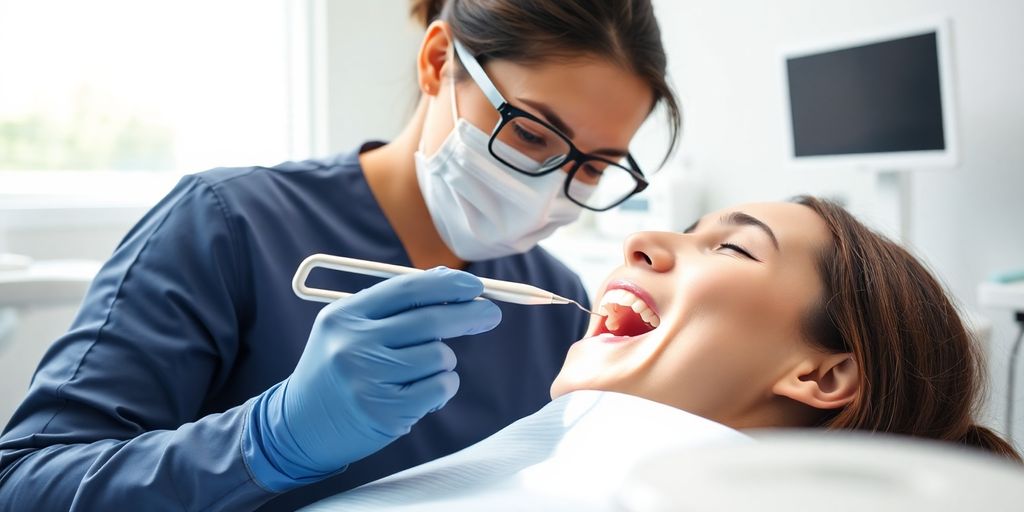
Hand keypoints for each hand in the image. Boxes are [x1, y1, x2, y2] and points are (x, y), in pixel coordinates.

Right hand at [245, 267, 501, 487]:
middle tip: (491, 314)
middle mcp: (353, 344)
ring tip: (419, 372)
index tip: (474, 287)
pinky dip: (443, 387)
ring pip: (439, 357)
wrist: (299, 426)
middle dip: (469, 315)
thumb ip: (394, 306)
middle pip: (430, 321)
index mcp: (345, 315)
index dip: (448, 285)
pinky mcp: (385, 413)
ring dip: (444, 362)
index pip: (408, 289)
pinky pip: (439, 388)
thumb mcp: (350, 329)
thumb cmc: (338, 371)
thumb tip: (450, 281)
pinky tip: (420, 392)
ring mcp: (368, 380)